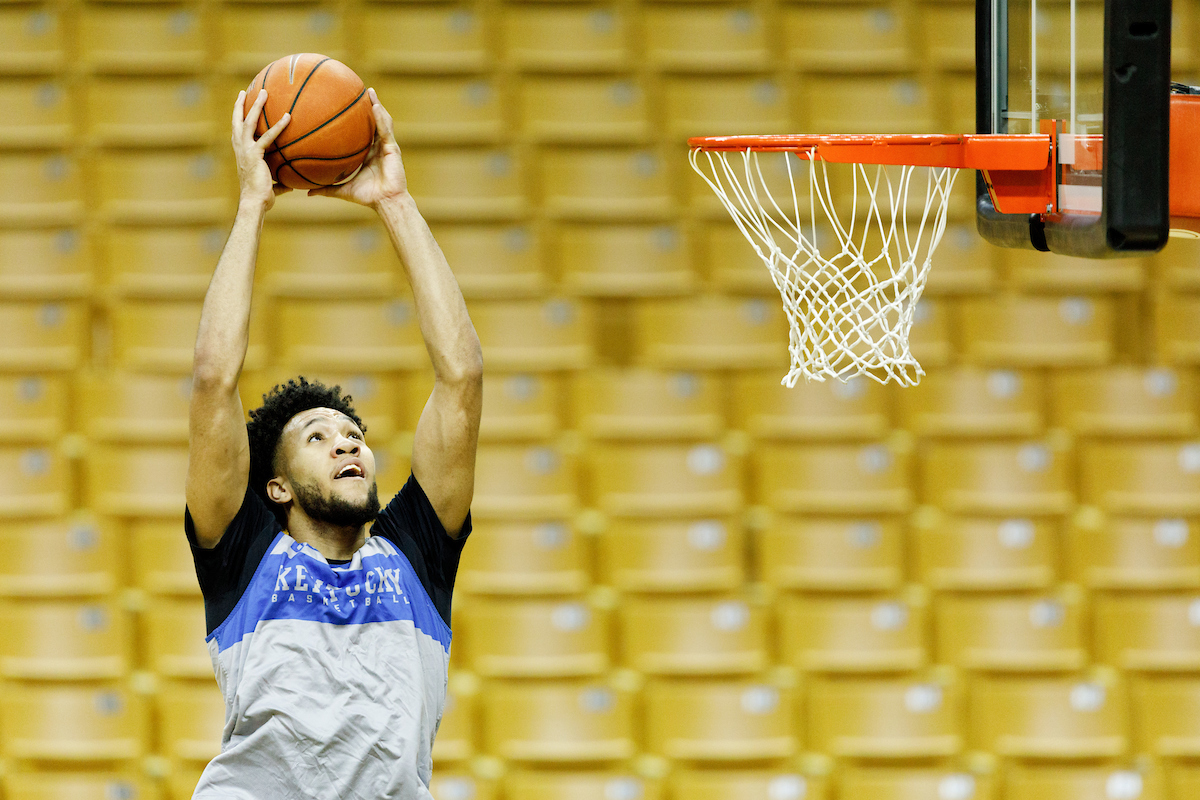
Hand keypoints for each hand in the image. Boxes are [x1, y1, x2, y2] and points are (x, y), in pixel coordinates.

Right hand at [232, 89, 291, 212]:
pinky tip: (288, 117)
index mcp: (241, 153)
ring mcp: (245, 150)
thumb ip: (280, 182)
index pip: (237, 132)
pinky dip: (278, 126)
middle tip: (244, 92)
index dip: (237, 118)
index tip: (240, 106)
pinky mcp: (254, 154)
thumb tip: (292, 185)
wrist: (254, 202)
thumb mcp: (270, 186)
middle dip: (240, 105)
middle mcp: (239, 149)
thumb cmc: (261, 197)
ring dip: (256, 105)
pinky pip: (268, 136)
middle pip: (237, 121)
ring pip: (248, 122)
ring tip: (264, 92)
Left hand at [307, 88, 407, 208]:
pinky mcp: (393, 148)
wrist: (385, 202)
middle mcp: (378, 148)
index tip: (346, 109)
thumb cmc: (368, 197)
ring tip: (369, 92)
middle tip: (358, 92)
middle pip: (374, 123)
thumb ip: (325, 189)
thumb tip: (306, 192)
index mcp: (369, 154)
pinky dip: (381, 117)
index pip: (363, 133)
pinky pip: (386, 130)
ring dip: (377, 106)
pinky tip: (375, 106)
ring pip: (382, 122)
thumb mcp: (342, 190)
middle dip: (368, 107)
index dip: (358, 121)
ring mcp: (387, 147)